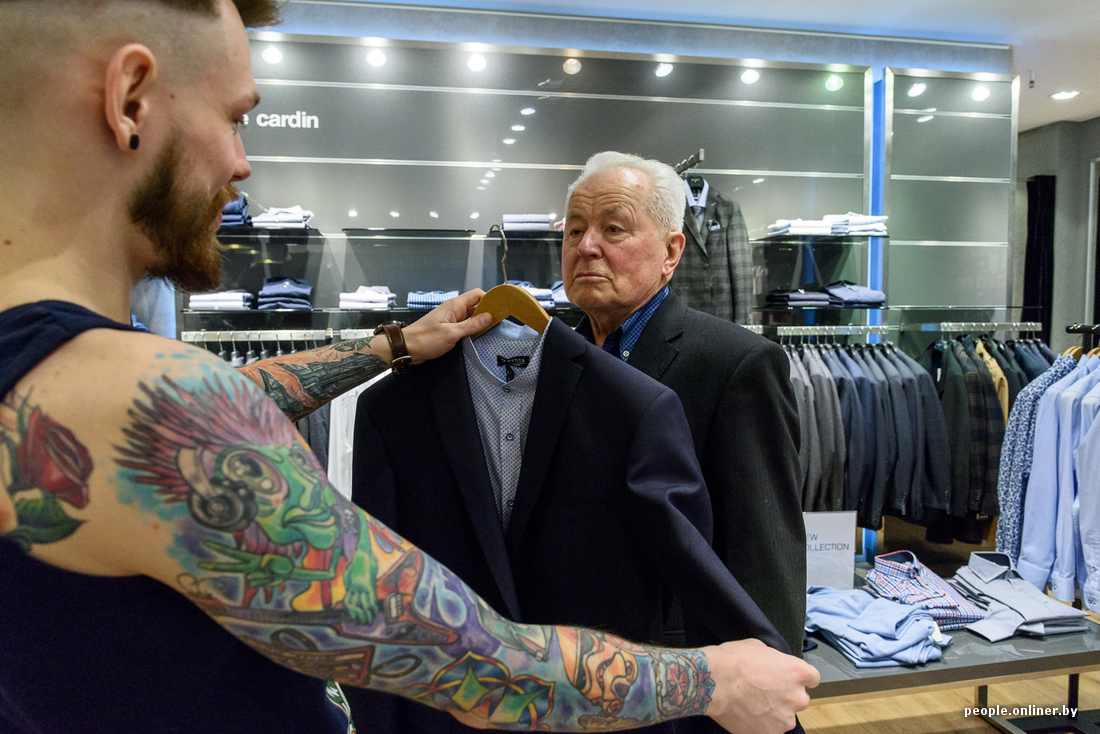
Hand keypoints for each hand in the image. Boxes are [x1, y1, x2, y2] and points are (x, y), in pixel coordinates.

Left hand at [402, 289, 492, 363]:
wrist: (406, 347)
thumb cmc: (427, 339)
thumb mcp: (452, 333)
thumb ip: (472, 325)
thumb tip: (490, 316)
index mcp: (455, 305)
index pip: (477, 294)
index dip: (490, 299)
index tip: (501, 308)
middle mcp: (454, 309)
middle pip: (476, 305)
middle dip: (488, 311)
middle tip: (501, 321)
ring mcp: (451, 318)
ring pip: (470, 315)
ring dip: (480, 321)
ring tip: (493, 329)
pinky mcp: (448, 328)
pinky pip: (464, 324)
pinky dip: (472, 328)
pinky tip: (479, 335)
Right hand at [703, 638, 819, 733]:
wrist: (715, 683)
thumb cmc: (734, 660)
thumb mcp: (759, 648)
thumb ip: (774, 660)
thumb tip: (773, 666)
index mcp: (799, 673)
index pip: (813, 678)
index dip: (799, 678)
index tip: (788, 679)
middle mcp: (798, 698)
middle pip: (800, 699)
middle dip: (787, 696)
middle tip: (765, 692)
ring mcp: (785, 719)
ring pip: (785, 716)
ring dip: (775, 712)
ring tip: (753, 705)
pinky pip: (771, 729)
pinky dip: (761, 725)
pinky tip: (747, 715)